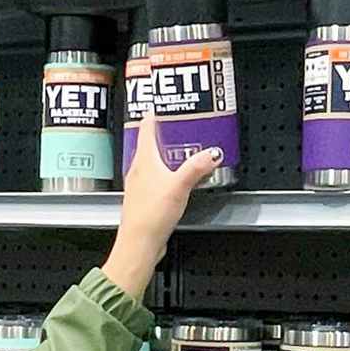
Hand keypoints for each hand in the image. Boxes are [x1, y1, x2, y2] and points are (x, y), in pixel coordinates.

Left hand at [102, 112, 218, 297]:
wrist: (138, 244)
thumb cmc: (150, 215)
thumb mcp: (179, 186)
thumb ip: (196, 168)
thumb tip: (211, 153)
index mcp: (144, 161)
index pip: (146, 130)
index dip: (153, 116)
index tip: (157, 106)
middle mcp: (137, 171)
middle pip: (147, 144)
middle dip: (160, 134)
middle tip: (172, 125)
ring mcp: (139, 185)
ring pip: (149, 162)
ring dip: (161, 154)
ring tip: (176, 150)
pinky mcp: (144, 200)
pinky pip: (153, 179)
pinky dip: (163, 173)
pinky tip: (172, 180)